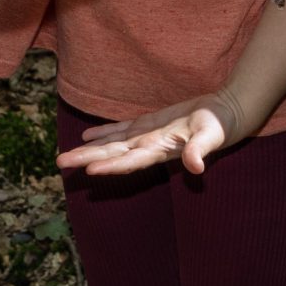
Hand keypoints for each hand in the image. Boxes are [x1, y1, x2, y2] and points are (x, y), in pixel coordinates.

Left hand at [59, 90, 246, 178]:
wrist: (226, 115)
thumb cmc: (220, 126)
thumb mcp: (211, 136)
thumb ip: (200, 151)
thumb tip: (196, 168)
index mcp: (160, 151)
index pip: (131, 161)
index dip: (111, 167)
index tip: (89, 171)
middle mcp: (148, 147)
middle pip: (112, 156)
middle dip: (86, 160)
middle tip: (60, 163)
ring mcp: (146, 137)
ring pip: (112, 146)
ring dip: (89, 151)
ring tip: (64, 157)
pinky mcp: (149, 124)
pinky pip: (121, 130)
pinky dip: (104, 133)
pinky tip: (87, 136)